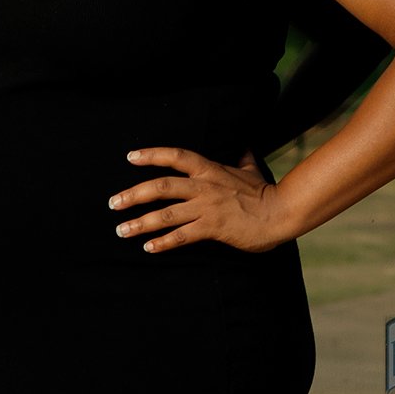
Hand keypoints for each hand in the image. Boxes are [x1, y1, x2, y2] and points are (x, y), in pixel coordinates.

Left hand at [107, 145, 291, 254]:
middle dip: (133, 194)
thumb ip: (242, 158)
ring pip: (166, 214)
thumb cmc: (266, 193)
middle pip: (161, 186)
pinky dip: (163, 242)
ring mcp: (207, 208)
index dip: (152, 155)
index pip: (176, 156)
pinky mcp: (213, 228)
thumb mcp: (251, 170)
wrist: (281, 212)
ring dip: (141, 222)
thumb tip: (244, 145)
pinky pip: (182, 236)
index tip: (130, 157)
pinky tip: (148, 247)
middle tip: (113, 203)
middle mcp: (204, 187)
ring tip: (121, 230)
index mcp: (210, 170)